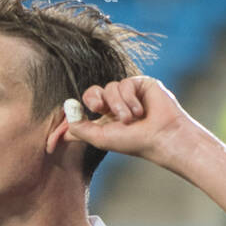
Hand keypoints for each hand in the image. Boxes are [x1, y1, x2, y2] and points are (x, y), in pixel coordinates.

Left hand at [61, 76, 189, 160]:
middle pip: (92, 92)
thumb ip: (80, 129)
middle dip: (94, 99)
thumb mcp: (100, 138)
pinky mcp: (141, 84)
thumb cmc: (134, 142)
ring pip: (110, 87)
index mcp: (104, 119)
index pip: (84, 109)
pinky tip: (141, 111)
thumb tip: (64, 117)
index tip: (68, 127)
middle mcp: (114, 105)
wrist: (161, 136)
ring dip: (118, 105)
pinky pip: (125, 83)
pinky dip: (130, 99)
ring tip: (131, 119)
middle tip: (99, 108)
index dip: (75, 112)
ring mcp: (128, 94)